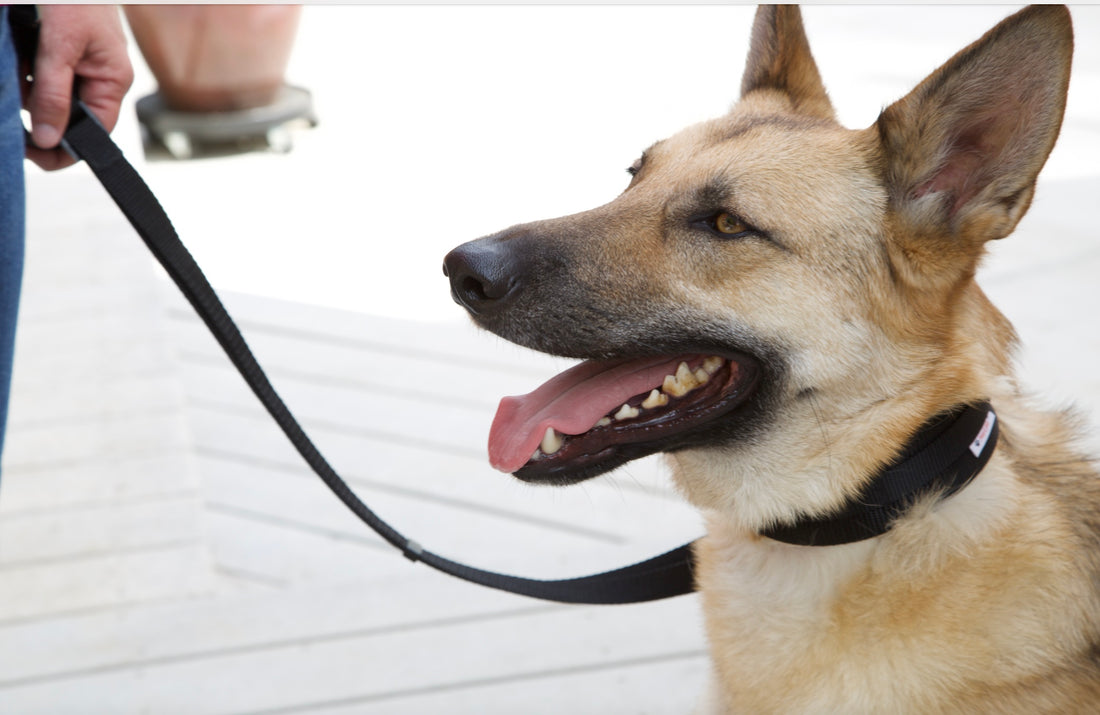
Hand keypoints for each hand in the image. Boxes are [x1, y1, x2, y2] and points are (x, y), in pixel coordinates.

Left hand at [23, 5, 133, 170]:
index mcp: (112, 80)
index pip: (95, 131)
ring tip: (19, 58)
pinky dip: (24, 71)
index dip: (66, 148)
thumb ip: (54, 94)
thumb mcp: (59, 46)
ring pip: (50, 97)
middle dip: (39, 111)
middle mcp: (99, 77)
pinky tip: (20, 52)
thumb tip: (49, 140)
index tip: (32, 153)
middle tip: (14, 99)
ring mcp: (81, 65)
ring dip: (27, 87)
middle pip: (69, 116)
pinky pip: (41, 76)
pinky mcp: (60, 52)